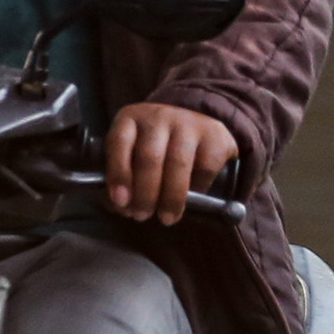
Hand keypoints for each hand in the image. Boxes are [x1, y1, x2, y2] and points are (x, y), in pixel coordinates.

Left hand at [105, 101, 239, 224]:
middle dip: (145, 194)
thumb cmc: (155, 150)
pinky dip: (198, 188)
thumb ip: (123, 179)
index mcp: (130, 118)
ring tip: (167, 218)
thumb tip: (124, 208)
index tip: (121, 202)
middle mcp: (158, 115)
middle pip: (150, 157)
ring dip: (171, 197)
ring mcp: (188, 121)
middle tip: (143, 216)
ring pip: (178, 163)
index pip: (119, 142)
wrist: (196, 129)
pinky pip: (205, 167)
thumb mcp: (132, 156)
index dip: (119, 174)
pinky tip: (192, 197)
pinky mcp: (214, 133)